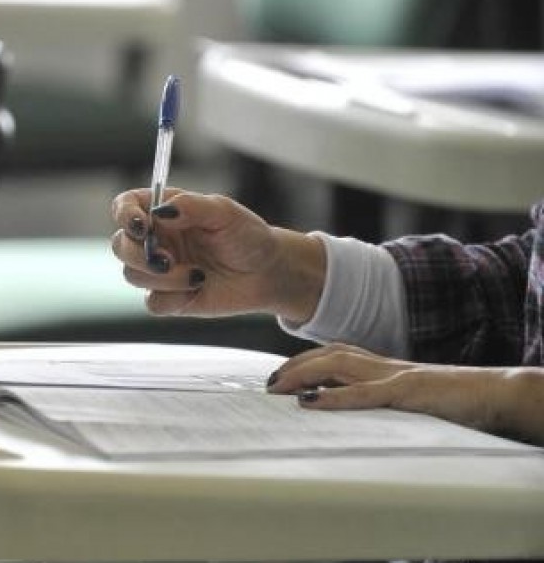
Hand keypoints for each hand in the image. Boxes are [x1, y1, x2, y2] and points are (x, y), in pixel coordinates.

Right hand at [110, 188, 323, 321]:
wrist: (266, 273)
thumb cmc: (247, 236)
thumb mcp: (224, 212)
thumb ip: (192, 206)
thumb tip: (160, 211)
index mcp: (163, 212)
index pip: (125, 207)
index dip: (124, 214)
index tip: (140, 224)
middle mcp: (155, 240)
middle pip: (120, 246)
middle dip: (138, 254)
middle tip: (167, 258)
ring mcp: (159, 271)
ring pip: (133, 275)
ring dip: (164, 278)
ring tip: (197, 275)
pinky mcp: (169, 298)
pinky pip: (153, 303)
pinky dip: (173, 298)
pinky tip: (197, 289)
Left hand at [268, 343, 543, 445]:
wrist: (497, 395)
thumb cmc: (454, 404)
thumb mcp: (408, 402)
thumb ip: (379, 401)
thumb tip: (342, 410)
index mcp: (385, 368)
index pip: (335, 356)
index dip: (302, 363)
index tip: (276, 378)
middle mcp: (385, 366)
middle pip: (329, 355)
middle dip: (294, 366)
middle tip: (267, 386)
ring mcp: (397, 375)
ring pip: (340, 364)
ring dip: (303, 374)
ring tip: (277, 388)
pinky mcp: (410, 392)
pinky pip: (366, 393)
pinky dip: (335, 396)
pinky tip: (310, 402)